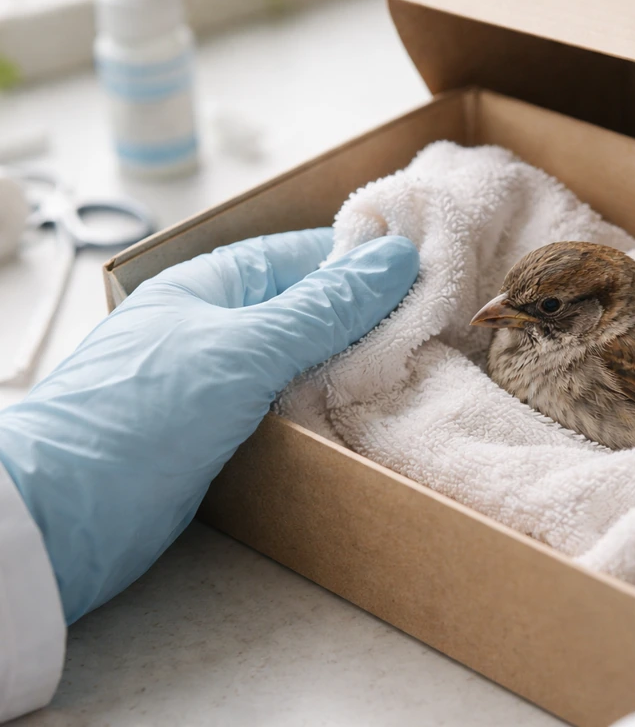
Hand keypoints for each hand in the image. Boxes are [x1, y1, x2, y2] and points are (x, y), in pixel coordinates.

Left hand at [0, 229, 417, 623]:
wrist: (65, 516)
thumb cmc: (145, 411)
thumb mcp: (247, 347)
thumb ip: (324, 308)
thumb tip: (396, 258)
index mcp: (212, 284)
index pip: (304, 256)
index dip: (363, 261)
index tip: (426, 273)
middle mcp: (217, 327)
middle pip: (307, 311)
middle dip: (365, 319)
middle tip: (431, 327)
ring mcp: (218, 382)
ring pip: (301, 362)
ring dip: (349, 368)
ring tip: (413, 369)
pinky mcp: (221, 434)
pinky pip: (285, 407)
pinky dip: (323, 407)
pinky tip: (364, 412)